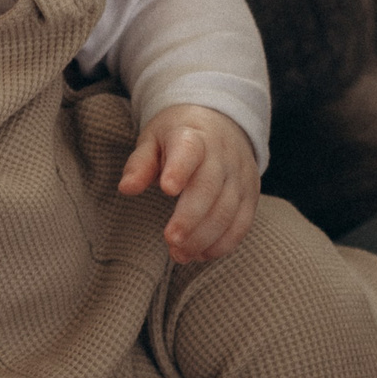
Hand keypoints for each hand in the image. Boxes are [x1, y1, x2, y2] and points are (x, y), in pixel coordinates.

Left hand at [121, 103, 258, 264]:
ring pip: (228, 210)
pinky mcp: (250, 195)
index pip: (189, 151)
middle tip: (171, 240)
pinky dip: (223, 243)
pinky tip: (201, 254)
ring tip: (179, 254)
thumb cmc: (177, 136)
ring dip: (204, 237)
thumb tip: (126, 189)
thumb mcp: (153, 140)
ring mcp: (240, 175)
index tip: (167, 189)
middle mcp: (221, 155)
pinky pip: (242, 223)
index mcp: (193, 136)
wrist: (220, 123)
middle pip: (210, 188)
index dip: (179, 169)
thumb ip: (140, 164)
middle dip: (190, 218)